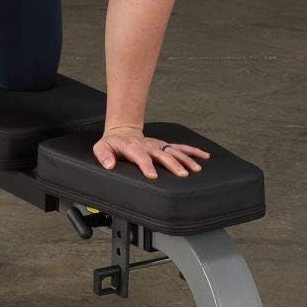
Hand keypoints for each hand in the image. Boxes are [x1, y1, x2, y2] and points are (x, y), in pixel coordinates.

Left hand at [93, 125, 210, 179]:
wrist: (122, 131)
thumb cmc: (113, 142)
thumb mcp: (101, 147)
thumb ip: (104, 155)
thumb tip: (109, 165)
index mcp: (133, 147)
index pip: (140, 156)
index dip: (146, 165)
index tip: (152, 175)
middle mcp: (148, 145)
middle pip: (162, 155)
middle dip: (173, 164)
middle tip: (182, 174)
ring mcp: (158, 145)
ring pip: (174, 151)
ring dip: (186, 159)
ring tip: (196, 169)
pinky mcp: (164, 145)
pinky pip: (180, 147)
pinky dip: (193, 151)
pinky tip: (204, 156)